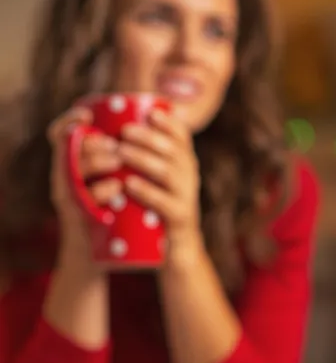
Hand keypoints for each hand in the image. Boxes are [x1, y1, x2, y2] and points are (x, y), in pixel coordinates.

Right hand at [48, 107, 122, 253]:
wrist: (97, 258)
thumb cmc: (111, 215)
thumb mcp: (113, 182)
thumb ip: (123, 161)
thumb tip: (154, 131)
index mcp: (73, 165)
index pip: (60, 136)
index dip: (69, 121)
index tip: (87, 114)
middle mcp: (64, 178)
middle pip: (67, 150)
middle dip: (92, 143)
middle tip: (116, 145)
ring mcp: (68, 199)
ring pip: (71, 172)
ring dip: (95, 161)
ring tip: (117, 158)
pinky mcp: (76, 219)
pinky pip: (82, 202)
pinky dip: (101, 191)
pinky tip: (116, 187)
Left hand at [119, 108, 201, 260]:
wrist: (174, 250)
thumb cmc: (157, 209)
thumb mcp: (156, 180)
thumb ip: (145, 157)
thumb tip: (118, 127)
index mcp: (184, 163)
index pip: (182, 136)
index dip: (168, 122)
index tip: (149, 113)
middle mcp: (190, 176)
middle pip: (173, 150)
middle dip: (149, 137)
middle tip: (125, 131)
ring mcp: (187, 197)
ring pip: (169, 172)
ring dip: (144, 159)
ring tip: (121, 151)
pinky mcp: (180, 219)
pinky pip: (166, 203)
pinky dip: (147, 191)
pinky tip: (129, 184)